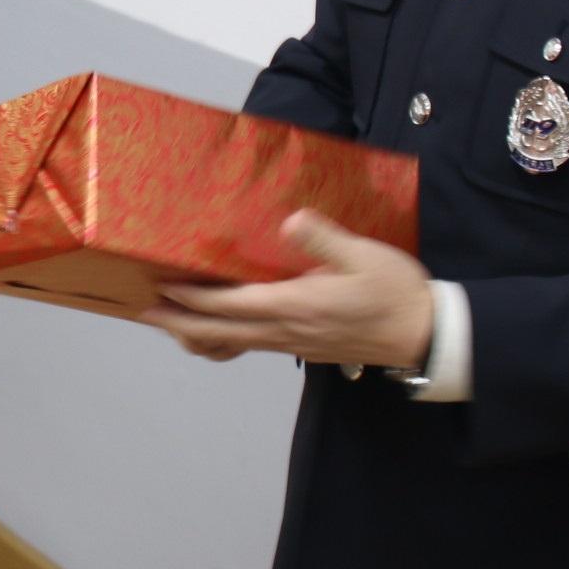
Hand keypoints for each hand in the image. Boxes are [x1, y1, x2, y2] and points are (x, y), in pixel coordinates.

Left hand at [139, 210, 435, 368]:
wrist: (424, 335)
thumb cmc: (395, 292)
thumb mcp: (364, 256)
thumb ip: (325, 240)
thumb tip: (291, 221)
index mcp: (296, 305)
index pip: (231, 303)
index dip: (193, 297)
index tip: (161, 288)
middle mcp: (286, 329)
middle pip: (220, 331)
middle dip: (179, 322)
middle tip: (144, 312)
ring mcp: (292, 343)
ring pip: (233, 343)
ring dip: (197, 334)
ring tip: (170, 324)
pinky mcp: (301, 348)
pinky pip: (252, 348)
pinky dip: (224, 342)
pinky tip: (216, 333)